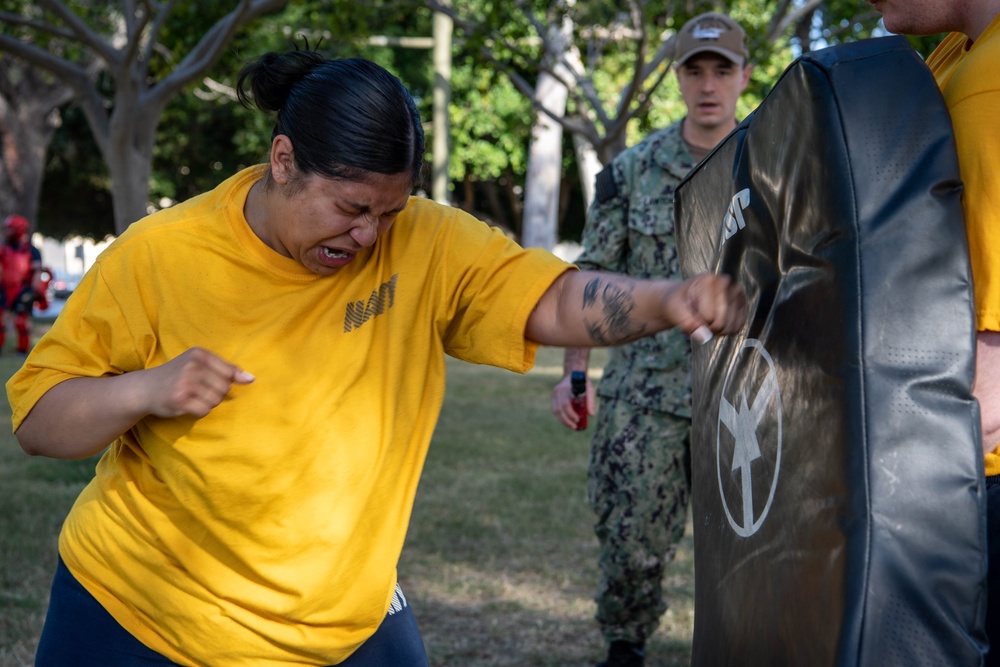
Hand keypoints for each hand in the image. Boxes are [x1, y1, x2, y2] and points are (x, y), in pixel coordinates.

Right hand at [139, 347, 254, 418]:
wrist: (144, 388)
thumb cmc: (178, 375)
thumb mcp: (200, 364)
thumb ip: (227, 370)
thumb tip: (252, 379)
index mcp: (199, 354)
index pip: (229, 373)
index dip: (225, 382)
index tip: (211, 383)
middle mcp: (192, 366)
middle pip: (224, 388)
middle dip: (216, 394)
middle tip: (199, 391)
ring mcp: (185, 382)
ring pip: (215, 401)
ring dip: (207, 403)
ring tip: (192, 397)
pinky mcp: (179, 400)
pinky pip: (204, 411)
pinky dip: (199, 411)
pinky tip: (187, 405)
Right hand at [551, 372, 594, 429]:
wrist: (573, 372)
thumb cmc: (583, 382)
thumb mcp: (589, 389)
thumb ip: (590, 401)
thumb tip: (592, 415)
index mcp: (566, 388)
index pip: (566, 404)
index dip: (571, 414)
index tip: (578, 420)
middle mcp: (558, 391)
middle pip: (559, 409)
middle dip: (566, 420)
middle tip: (575, 427)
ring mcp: (554, 394)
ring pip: (555, 411)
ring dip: (563, 421)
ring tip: (572, 426)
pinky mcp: (553, 397)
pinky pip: (555, 409)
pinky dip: (560, 417)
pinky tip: (567, 421)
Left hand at [665, 273, 746, 342]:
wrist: (682, 299)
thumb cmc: (678, 304)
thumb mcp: (674, 311)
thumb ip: (687, 323)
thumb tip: (705, 338)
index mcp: (709, 280)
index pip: (709, 317)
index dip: (698, 323)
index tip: (690, 315)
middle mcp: (727, 282)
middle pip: (722, 323)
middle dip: (707, 329)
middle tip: (696, 320)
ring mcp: (737, 293)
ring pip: (731, 327)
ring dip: (716, 331)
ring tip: (705, 320)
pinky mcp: (742, 304)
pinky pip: (737, 327)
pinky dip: (725, 330)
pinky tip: (715, 321)